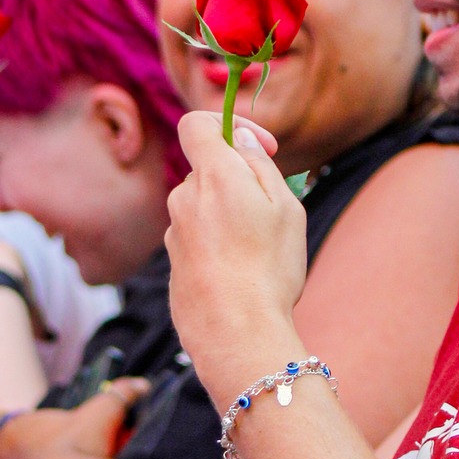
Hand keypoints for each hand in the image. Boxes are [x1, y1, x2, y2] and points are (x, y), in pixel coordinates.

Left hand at [164, 111, 306, 410]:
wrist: (237, 335)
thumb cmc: (269, 269)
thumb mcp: (284, 207)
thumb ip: (259, 165)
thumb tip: (241, 141)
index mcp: (213, 176)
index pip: (196, 124)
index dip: (229, 124)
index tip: (260, 148)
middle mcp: (184, 199)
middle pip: (207, 172)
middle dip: (238, 182)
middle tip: (271, 212)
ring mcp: (174, 234)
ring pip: (203, 209)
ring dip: (228, 218)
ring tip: (259, 253)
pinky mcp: (173, 265)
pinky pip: (198, 242)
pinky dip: (218, 248)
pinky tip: (242, 276)